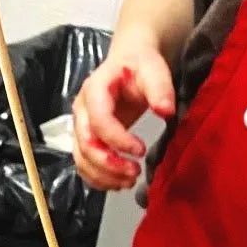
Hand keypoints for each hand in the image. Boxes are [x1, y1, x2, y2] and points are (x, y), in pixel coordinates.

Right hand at [72, 35, 176, 191]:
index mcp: (94, 90)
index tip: (141, 150)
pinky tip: (118, 183)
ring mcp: (80, 127)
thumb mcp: (152, 68)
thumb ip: (160, 88)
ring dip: (103, 176)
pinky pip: (84, 165)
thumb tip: (166, 111)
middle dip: (109, 164)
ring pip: (82, 159)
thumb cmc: (139, 65)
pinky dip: (98, 179)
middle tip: (135, 172)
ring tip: (129, 181)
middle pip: (85, 145)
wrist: (129, 63)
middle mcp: (81, 110)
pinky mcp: (86, 139)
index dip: (118, 140)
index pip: (99, 121)